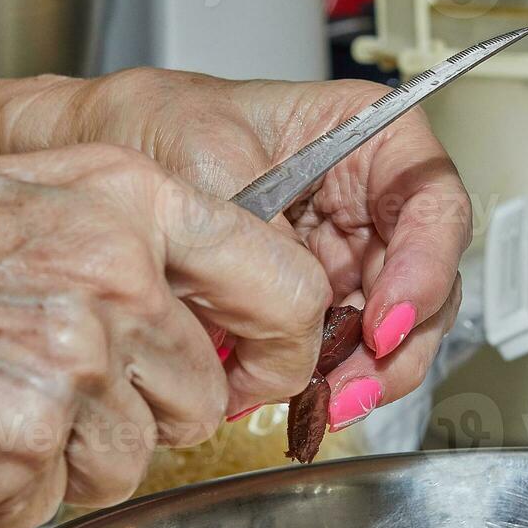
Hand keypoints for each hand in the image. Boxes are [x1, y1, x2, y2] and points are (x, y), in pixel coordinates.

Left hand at [0, 70, 472, 430]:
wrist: (93, 160)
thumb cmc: (150, 123)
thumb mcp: (207, 153)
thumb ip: (264, 233)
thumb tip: (302, 311)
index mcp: (365, 140)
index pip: (434, 204)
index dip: (425, 269)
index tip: (384, 318)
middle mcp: (365, 204)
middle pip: (424, 283)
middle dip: (397, 345)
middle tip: (351, 386)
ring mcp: (339, 261)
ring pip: (390, 332)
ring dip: (365, 377)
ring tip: (322, 403)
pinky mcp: (305, 309)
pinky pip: (337, 354)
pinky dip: (323, 384)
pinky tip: (296, 400)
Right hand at [0, 145, 329, 527]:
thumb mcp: (13, 198)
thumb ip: (120, 248)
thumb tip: (190, 318)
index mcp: (125, 202)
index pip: (281, 286)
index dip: (277, 348)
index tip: (255, 374)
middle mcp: (113, 279)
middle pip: (199, 399)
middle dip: (138, 415)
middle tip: (48, 391)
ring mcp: (71, 365)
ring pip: (129, 464)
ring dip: (64, 460)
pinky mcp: (21, 447)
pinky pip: (49, 503)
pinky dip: (0, 492)